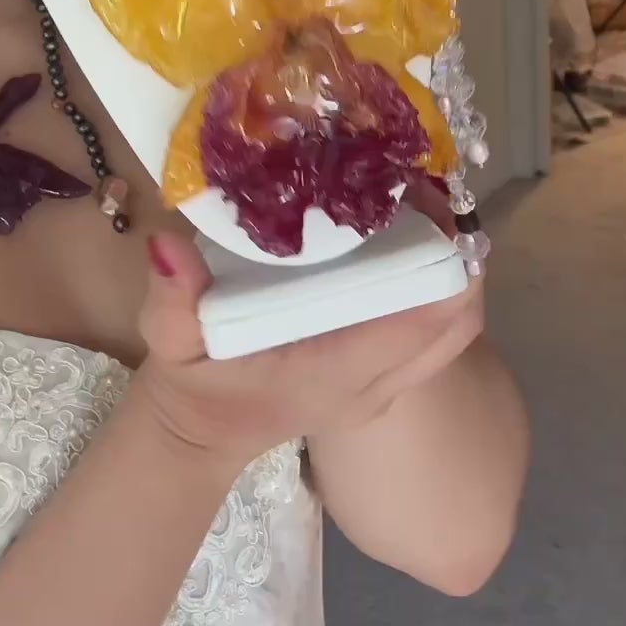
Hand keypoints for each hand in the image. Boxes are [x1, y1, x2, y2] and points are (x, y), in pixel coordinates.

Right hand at [135, 228, 483, 466]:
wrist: (200, 434)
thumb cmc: (193, 385)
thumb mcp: (170, 340)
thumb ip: (171, 298)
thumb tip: (167, 244)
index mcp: (338, 373)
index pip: (423, 320)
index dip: (443, 257)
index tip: (424, 195)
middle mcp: (378, 384)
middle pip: (458, 321)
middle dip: (458, 254)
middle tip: (425, 191)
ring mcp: (387, 385)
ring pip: (454, 327)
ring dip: (449, 267)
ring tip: (417, 205)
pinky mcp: (385, 376)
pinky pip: (434, 331)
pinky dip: (433, 284)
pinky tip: (403, 235)